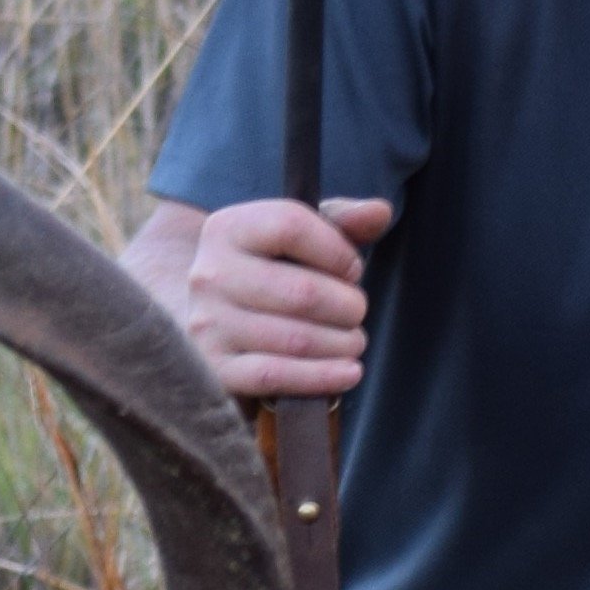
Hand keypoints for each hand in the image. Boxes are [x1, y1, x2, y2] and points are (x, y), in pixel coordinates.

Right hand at [162, 194, 394, 400]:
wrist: (218, 317)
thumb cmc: (271, 271)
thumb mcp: (301, 238)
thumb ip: (342, 221)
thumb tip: (380, 211)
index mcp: (228, 229)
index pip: (290, 226)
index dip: (337, 250)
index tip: (351, 269)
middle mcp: (210, 274)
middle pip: (303, 292)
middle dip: (348, 306)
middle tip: (356, 312)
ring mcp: (209, 324)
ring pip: (297, 339)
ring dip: (342, 344)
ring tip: (353, 341)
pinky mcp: (217, 369)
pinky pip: (277, 377)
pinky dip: (323, 377)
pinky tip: (349, 372)